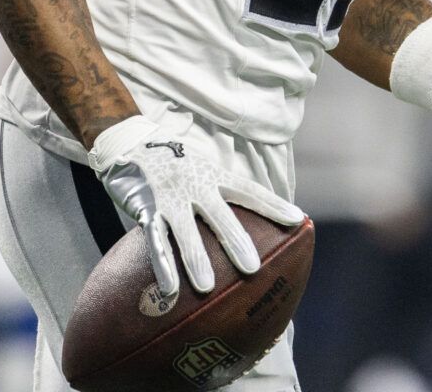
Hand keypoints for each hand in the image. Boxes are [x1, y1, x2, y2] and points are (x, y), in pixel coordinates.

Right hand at [89, 115, 305, 297]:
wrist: (134, 143)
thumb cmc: (179, 166)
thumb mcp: (206, 173)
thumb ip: (226, 195)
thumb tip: (260, 223)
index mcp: (215, 176)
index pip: (249, 191)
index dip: (272, 205)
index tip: (297, 220)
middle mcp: (196, 186)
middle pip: (221, 216)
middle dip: (236, 241)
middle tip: (253, 268)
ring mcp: (172, 198)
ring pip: (186, 232)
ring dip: (197, 260)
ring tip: (208, 286)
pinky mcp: (148, 209)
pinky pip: (155, 240)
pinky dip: (163, 264)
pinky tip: (171, 288)